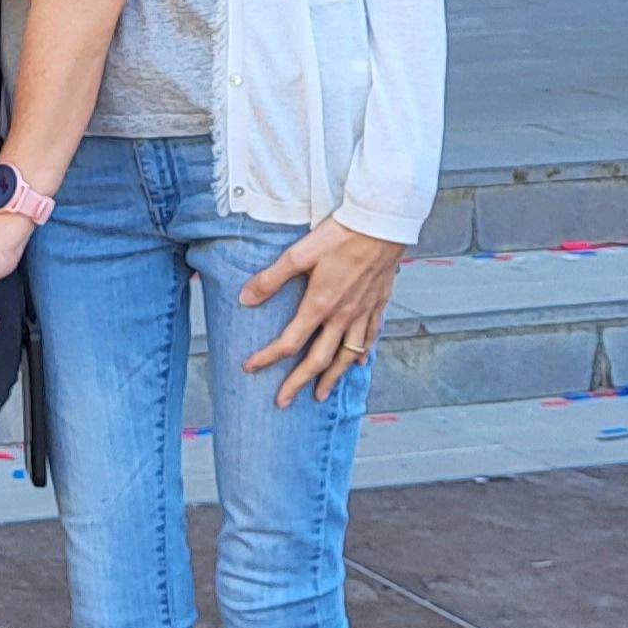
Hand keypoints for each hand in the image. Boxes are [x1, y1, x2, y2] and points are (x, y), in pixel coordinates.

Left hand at [236, 219, 407, 405]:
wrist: (382, 225)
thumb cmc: (341, 235)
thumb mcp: (299, 253)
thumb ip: (271, 279)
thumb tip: (245, 299)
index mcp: (320, 305)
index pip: (289, 342)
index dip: (268, 357)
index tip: (250, 367)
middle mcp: (343, 316)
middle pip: (319, 359)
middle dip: (298, 383)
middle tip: (283, 402)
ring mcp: (363, 312)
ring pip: (347, 356)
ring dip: (332, 378)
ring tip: (320, 395)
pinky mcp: (378, 304)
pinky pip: (370, 338)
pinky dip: (362, 354)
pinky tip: (358, 363)